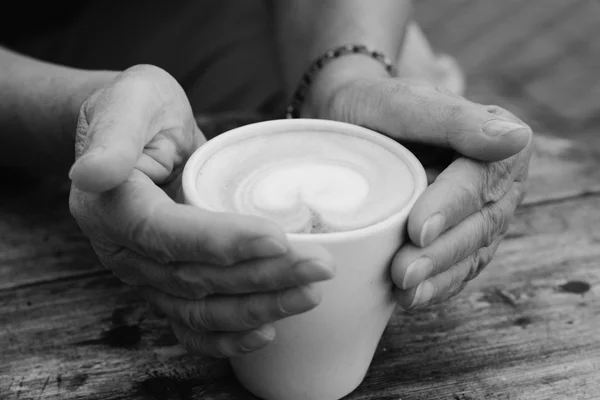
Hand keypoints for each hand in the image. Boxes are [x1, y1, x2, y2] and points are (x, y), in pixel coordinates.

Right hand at [69, 65, 334, 356]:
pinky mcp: (164, 283)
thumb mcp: (127, 103)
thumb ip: (112, 137)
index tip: (277, 238)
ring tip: (310, 294)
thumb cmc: (136, 108)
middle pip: (195, 278)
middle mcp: (124, 251)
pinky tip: (267, 332)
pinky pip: (191, 322)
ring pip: (200, 307)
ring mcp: (143, 273)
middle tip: (319, 267)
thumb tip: (92, 173)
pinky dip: (226, 336)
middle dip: (261, 277)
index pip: (168, 235)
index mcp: (112, 208)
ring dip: (258, 307)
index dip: (221, 242)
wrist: (134, 131)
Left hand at [306, 62, 532, 309]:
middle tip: (402, 272)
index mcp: (497, 145)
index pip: (479, 180)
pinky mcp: (458, 238)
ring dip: (438, 277)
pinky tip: (411, 298)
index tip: (419, 229)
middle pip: (479, 225)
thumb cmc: (376, 105)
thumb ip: (456, 119)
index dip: (451, 207)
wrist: (352, 120)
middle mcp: (497, 183)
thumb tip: (517, 138)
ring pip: (470, 253)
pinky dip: (436, 285)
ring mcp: (480, 215)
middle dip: (441, 253)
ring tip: (405, 293)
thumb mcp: (405, 102)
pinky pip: (456, 268)